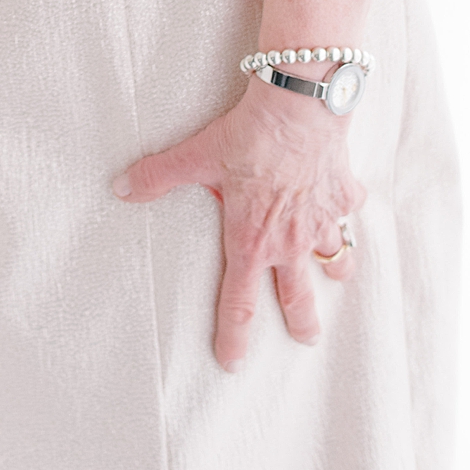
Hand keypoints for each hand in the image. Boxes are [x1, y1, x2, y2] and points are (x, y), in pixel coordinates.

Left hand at [113, 80, 365, 369]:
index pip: (239, 303)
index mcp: (252, 240)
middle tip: (304, 338)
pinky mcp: (345, 196)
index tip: (232, 363)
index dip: (234, 336)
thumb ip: (158, 176)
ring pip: (333, 261)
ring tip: (332, 277)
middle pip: (298, 298)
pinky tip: (344, 205)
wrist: (299, 106)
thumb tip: (120, 188)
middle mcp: (290, 241)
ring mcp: (322, 221)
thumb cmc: (248, 134)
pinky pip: (349, 214)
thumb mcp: (196, 155)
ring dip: (332, 271)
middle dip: (301, 322)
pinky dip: (346, 213)